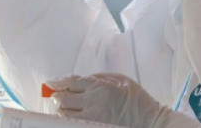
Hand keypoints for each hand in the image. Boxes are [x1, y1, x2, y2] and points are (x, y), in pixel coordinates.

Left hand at [46, 73, 197, 127]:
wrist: (151, 122)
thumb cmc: (137, 99)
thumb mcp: (120, 80)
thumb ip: (98, 78)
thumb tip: (77, 80)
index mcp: (100, 87)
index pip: (70, 82)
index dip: (57, 82)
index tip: (49, 83)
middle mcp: (94, 103)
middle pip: (63, 99)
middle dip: (59, 97)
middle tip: (59, 96)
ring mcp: (93, 120)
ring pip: (65, 115)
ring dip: (63, 110)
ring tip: (68, 108)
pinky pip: (73, 124)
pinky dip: (70, 119)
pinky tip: (75, 116)